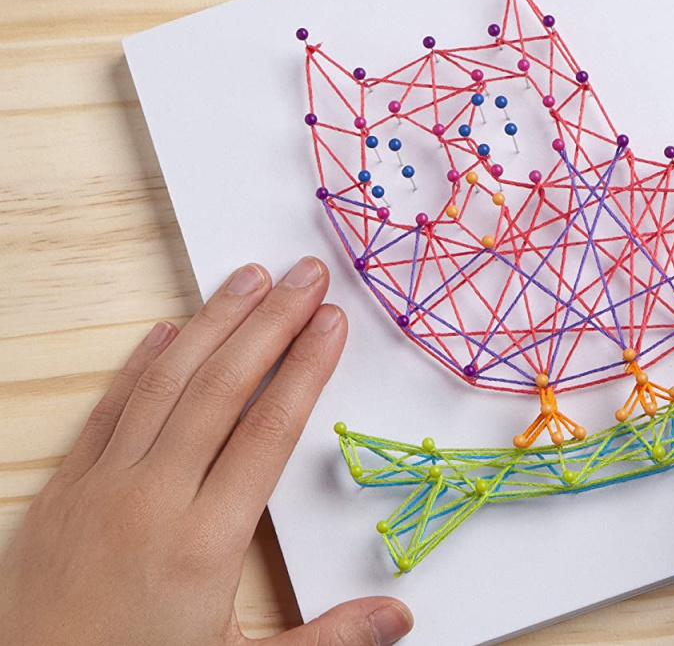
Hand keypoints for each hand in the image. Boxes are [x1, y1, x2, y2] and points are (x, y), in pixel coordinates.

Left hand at [0, 257, 412, 645]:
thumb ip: (327, 639)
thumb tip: (399, 620)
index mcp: (206, 542)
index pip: (271, 428)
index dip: (308, 367)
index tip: (332, 321)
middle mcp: (153, 500)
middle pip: (223, 387)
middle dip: (272, 322)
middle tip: (306, 275)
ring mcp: (102, 489)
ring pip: (166, 382)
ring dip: (212, 323)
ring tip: (249, 278)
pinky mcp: (63, 492)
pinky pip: (107, 410)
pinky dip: (138, 364)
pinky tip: (165, 330)